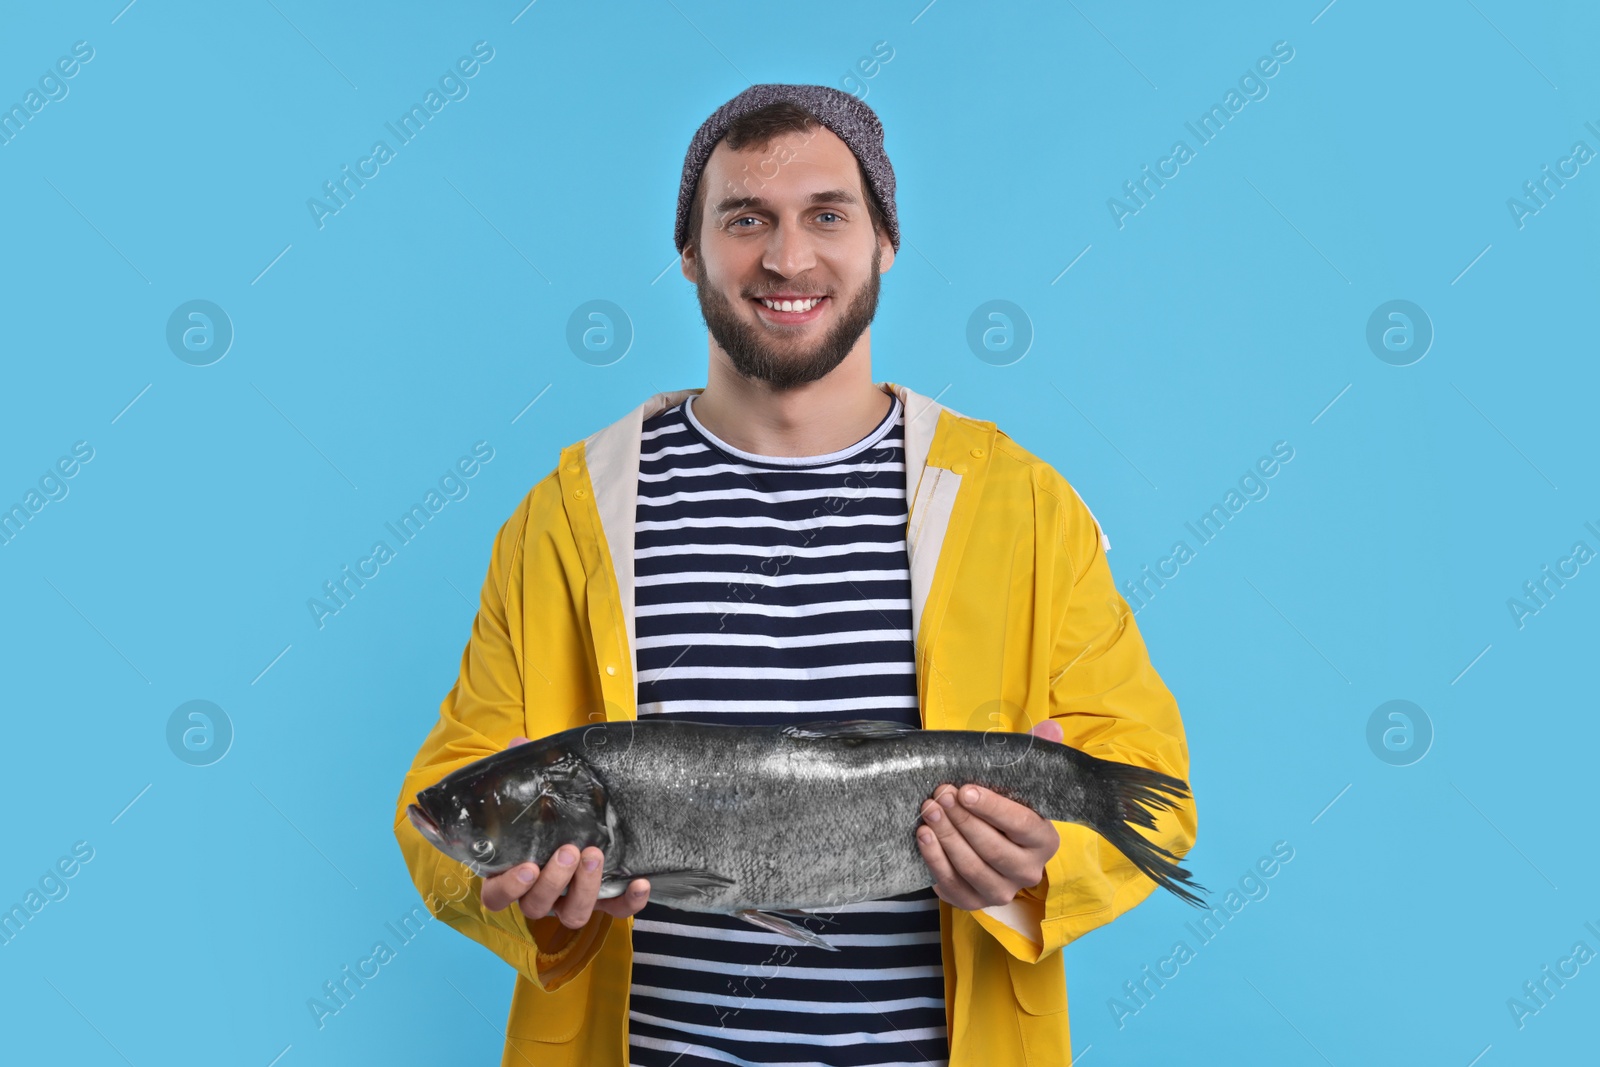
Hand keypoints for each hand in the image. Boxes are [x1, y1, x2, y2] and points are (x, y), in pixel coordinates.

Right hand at [479, 736, 651, 927]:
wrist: (580, 815)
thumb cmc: (547, 809)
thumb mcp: (535, 789)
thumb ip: (525, 771)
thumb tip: (520, 743)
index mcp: (511, 872)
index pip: (497, 896)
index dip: (509, 888)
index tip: (527, 867)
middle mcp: (538, 893)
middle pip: (537, 905)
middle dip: (555, 881)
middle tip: (570, 850)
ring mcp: (569, 899)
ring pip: (572, 914)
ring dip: (586, 889)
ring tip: (596, 854)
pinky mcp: (603, 901)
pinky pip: (616, 911)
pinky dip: (628, 901)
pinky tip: (639, 882)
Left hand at [916, 719, 1064, 909]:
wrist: (989, 842)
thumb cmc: (1004, 805)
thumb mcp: (1020, 778)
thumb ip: (1035, 750)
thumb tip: (1052, 728)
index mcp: (1045, 840)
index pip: (1022, 825)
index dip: (993, 808)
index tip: (966, 790)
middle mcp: (1029, 871)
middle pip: (994, 849)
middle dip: (963, 821)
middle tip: (940, 795)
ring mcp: (1002, 891)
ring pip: (973, 869)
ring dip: (947, 839)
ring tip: (928, 811)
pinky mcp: (974, 902)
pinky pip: (953, 887)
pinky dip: (935, 861)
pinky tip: (923, 836)